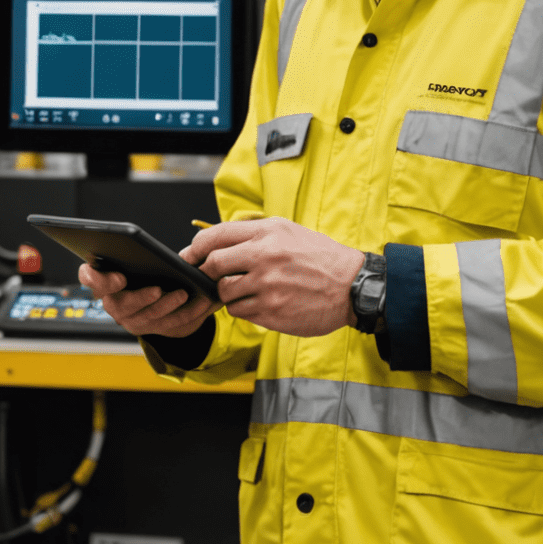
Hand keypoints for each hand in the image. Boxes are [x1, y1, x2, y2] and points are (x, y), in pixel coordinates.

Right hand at [77, 249, 219, 338]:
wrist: (154, 298)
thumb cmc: (141, 270)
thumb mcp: (132, 259)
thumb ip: (129, 252)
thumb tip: (139, 243)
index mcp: (102, 281)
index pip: (89, 278)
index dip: (100, 280)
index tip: (120, 277)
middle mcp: (113, 303)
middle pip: (120, 305)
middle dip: (140, 298)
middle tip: (157, 290)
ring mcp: (132, 319)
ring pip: (148, 316)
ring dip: (167, 305)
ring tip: (184, 293)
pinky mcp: (153, 328)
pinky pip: (172, 323)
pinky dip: (188, 312)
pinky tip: (202, 300)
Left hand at [191, 218, 363, 336]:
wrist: (352, 286)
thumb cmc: (318, 256)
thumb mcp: (286, 230)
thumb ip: (251, 233)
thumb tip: (214, 242)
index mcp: (266, 234)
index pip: (214, 237)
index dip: (195, 248)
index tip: (190, 255)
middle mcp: (264, 258)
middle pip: (213, 266)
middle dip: (208, 272)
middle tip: (213, 276)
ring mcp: (267, 288)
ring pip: (225, 293)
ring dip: (228, 293)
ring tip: (248, 289)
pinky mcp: (272, 313)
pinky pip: (240, 313)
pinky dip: (244, 309)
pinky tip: (261, 302)